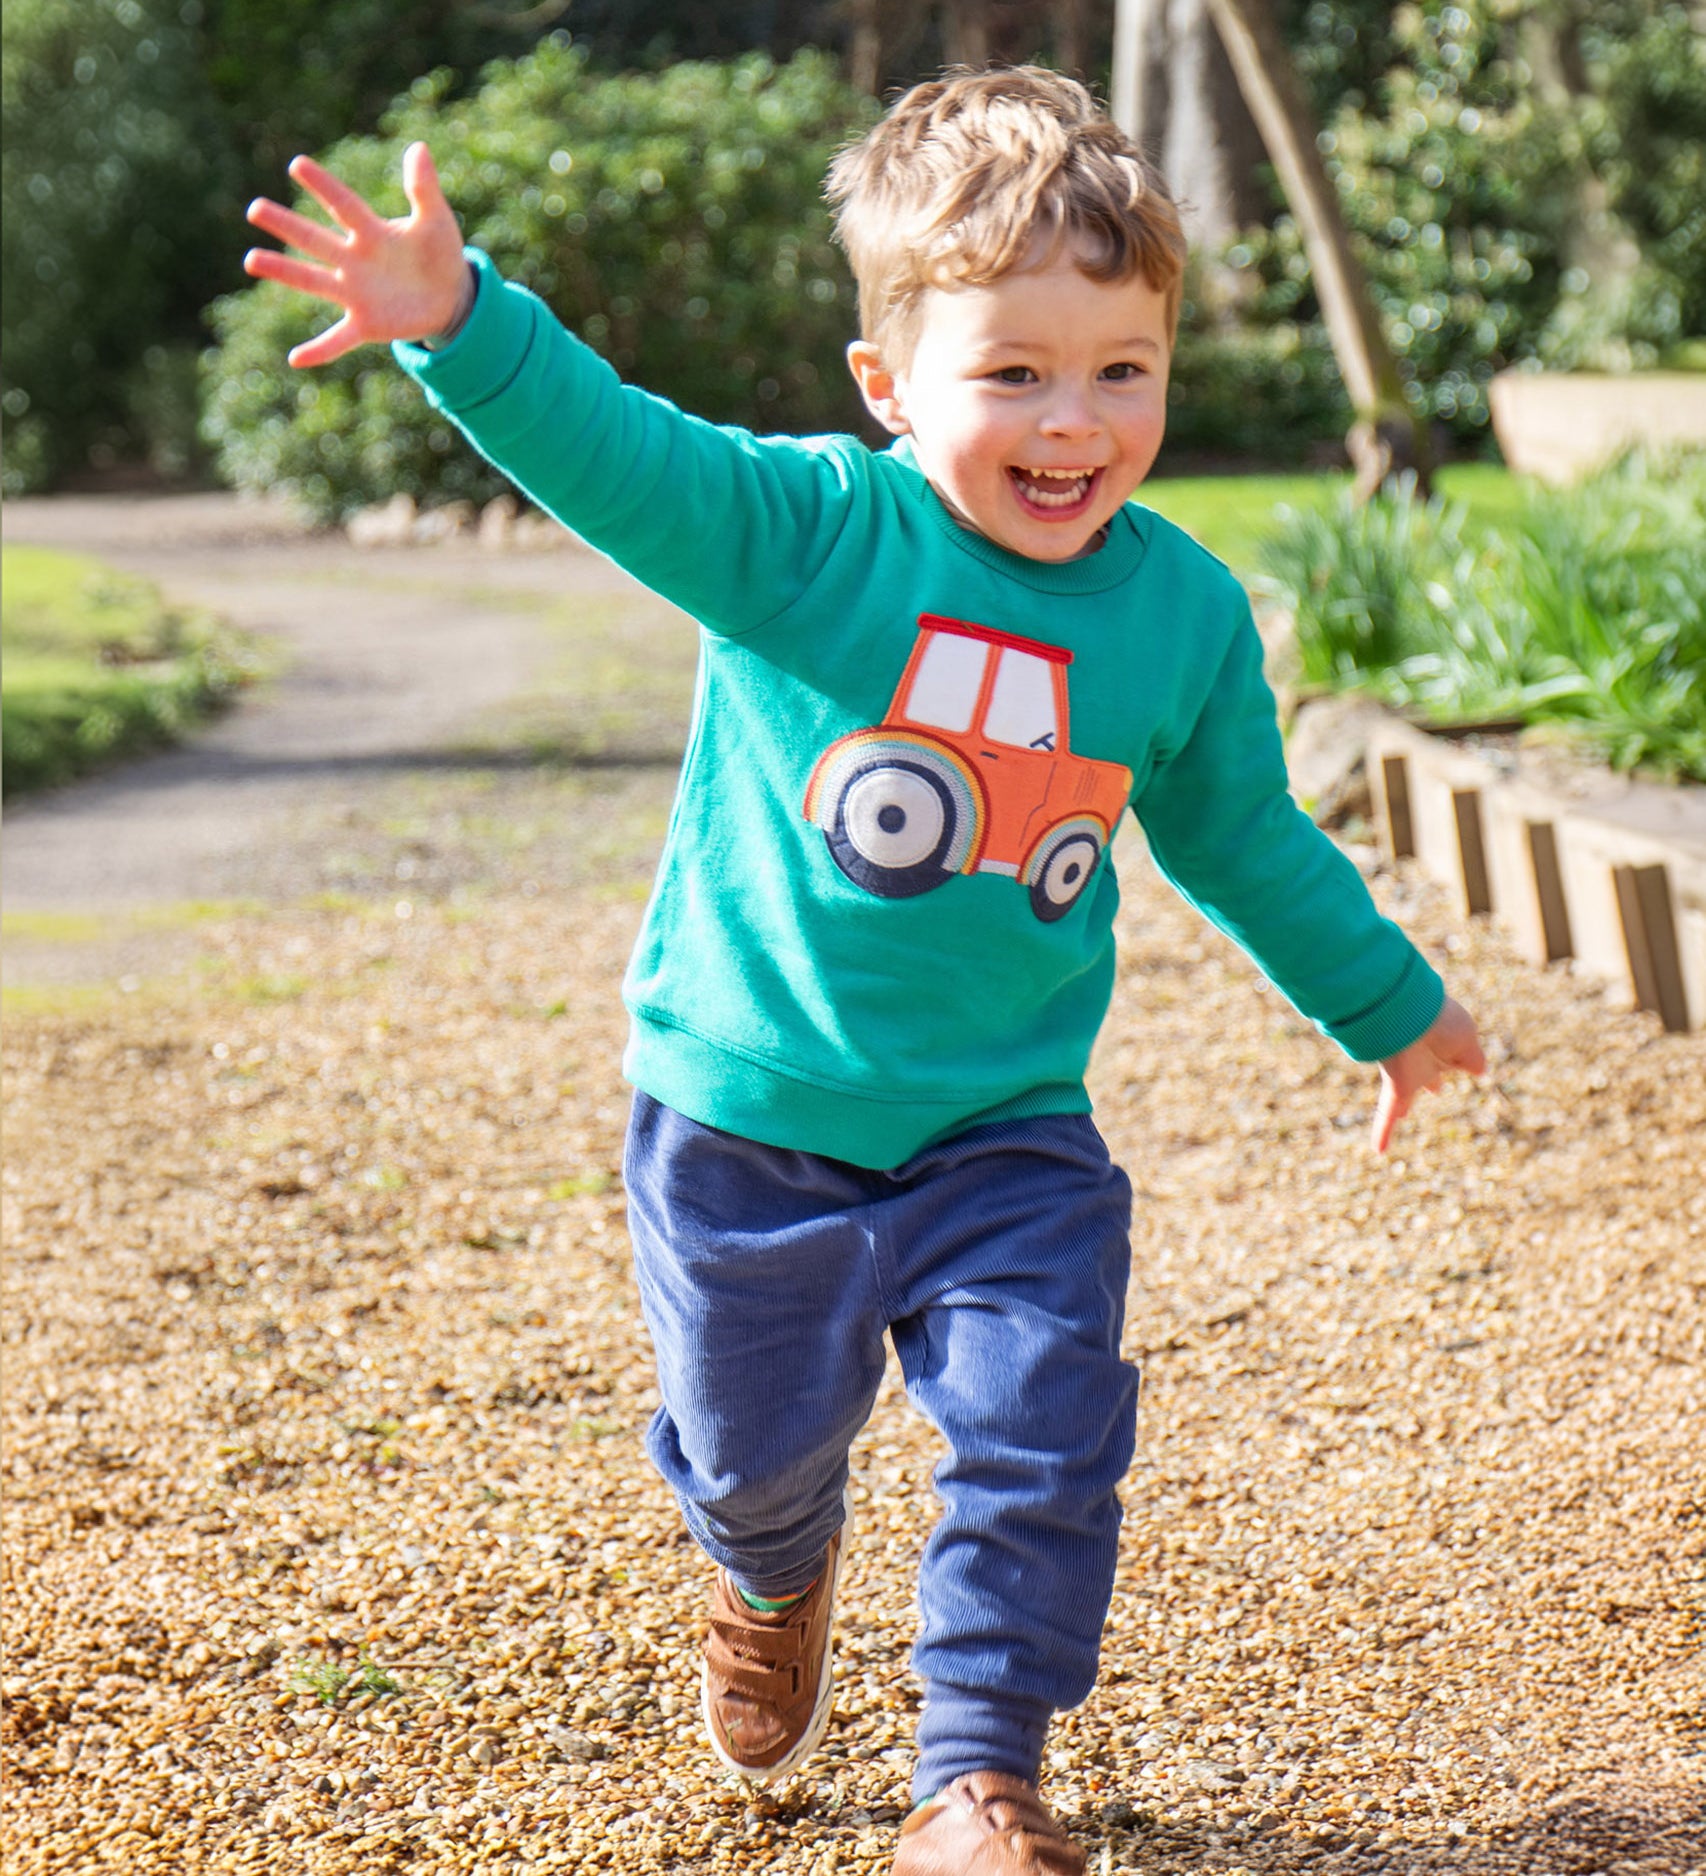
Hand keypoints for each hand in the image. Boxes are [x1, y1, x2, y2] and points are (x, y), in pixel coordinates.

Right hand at [244, 142, 467, 366]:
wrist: (450, 297)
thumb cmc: (439, 254)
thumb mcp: (437, 221)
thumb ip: (424, 188)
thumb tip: (418, 147)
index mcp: (372, 233)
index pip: (344, 206)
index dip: (324, 186)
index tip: (297, 164)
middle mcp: (355, 260)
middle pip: (316, 240)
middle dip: (287, 226)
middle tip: (255, 209)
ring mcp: (356, 293)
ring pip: (314, 281)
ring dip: (285, 272)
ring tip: (251, 260)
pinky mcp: (366, 324)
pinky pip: (338, 339)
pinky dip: (319, 350)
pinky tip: (295, 359)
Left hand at [1371, 995, 1485, 1154]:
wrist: (1408, 1016)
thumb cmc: (1441, 1023)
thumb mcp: (1466, 1038)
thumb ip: (1472, 1058)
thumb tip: (1479, 1071)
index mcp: (1445, 1046)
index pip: (1455, 1057)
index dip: (1458, 1060)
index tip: (1469, 1067)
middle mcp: (1425, 1059)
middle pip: (1427, 1073)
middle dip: (1430, 1079)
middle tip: (1435, 1088)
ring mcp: (1407, 1074)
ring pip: (1404, 1095)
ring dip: (1403, 1104)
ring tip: (1403, 1113)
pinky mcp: (1395, 1087)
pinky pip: (1386, 1114)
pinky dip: (1382, 1132)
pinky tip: (1378, 1151)